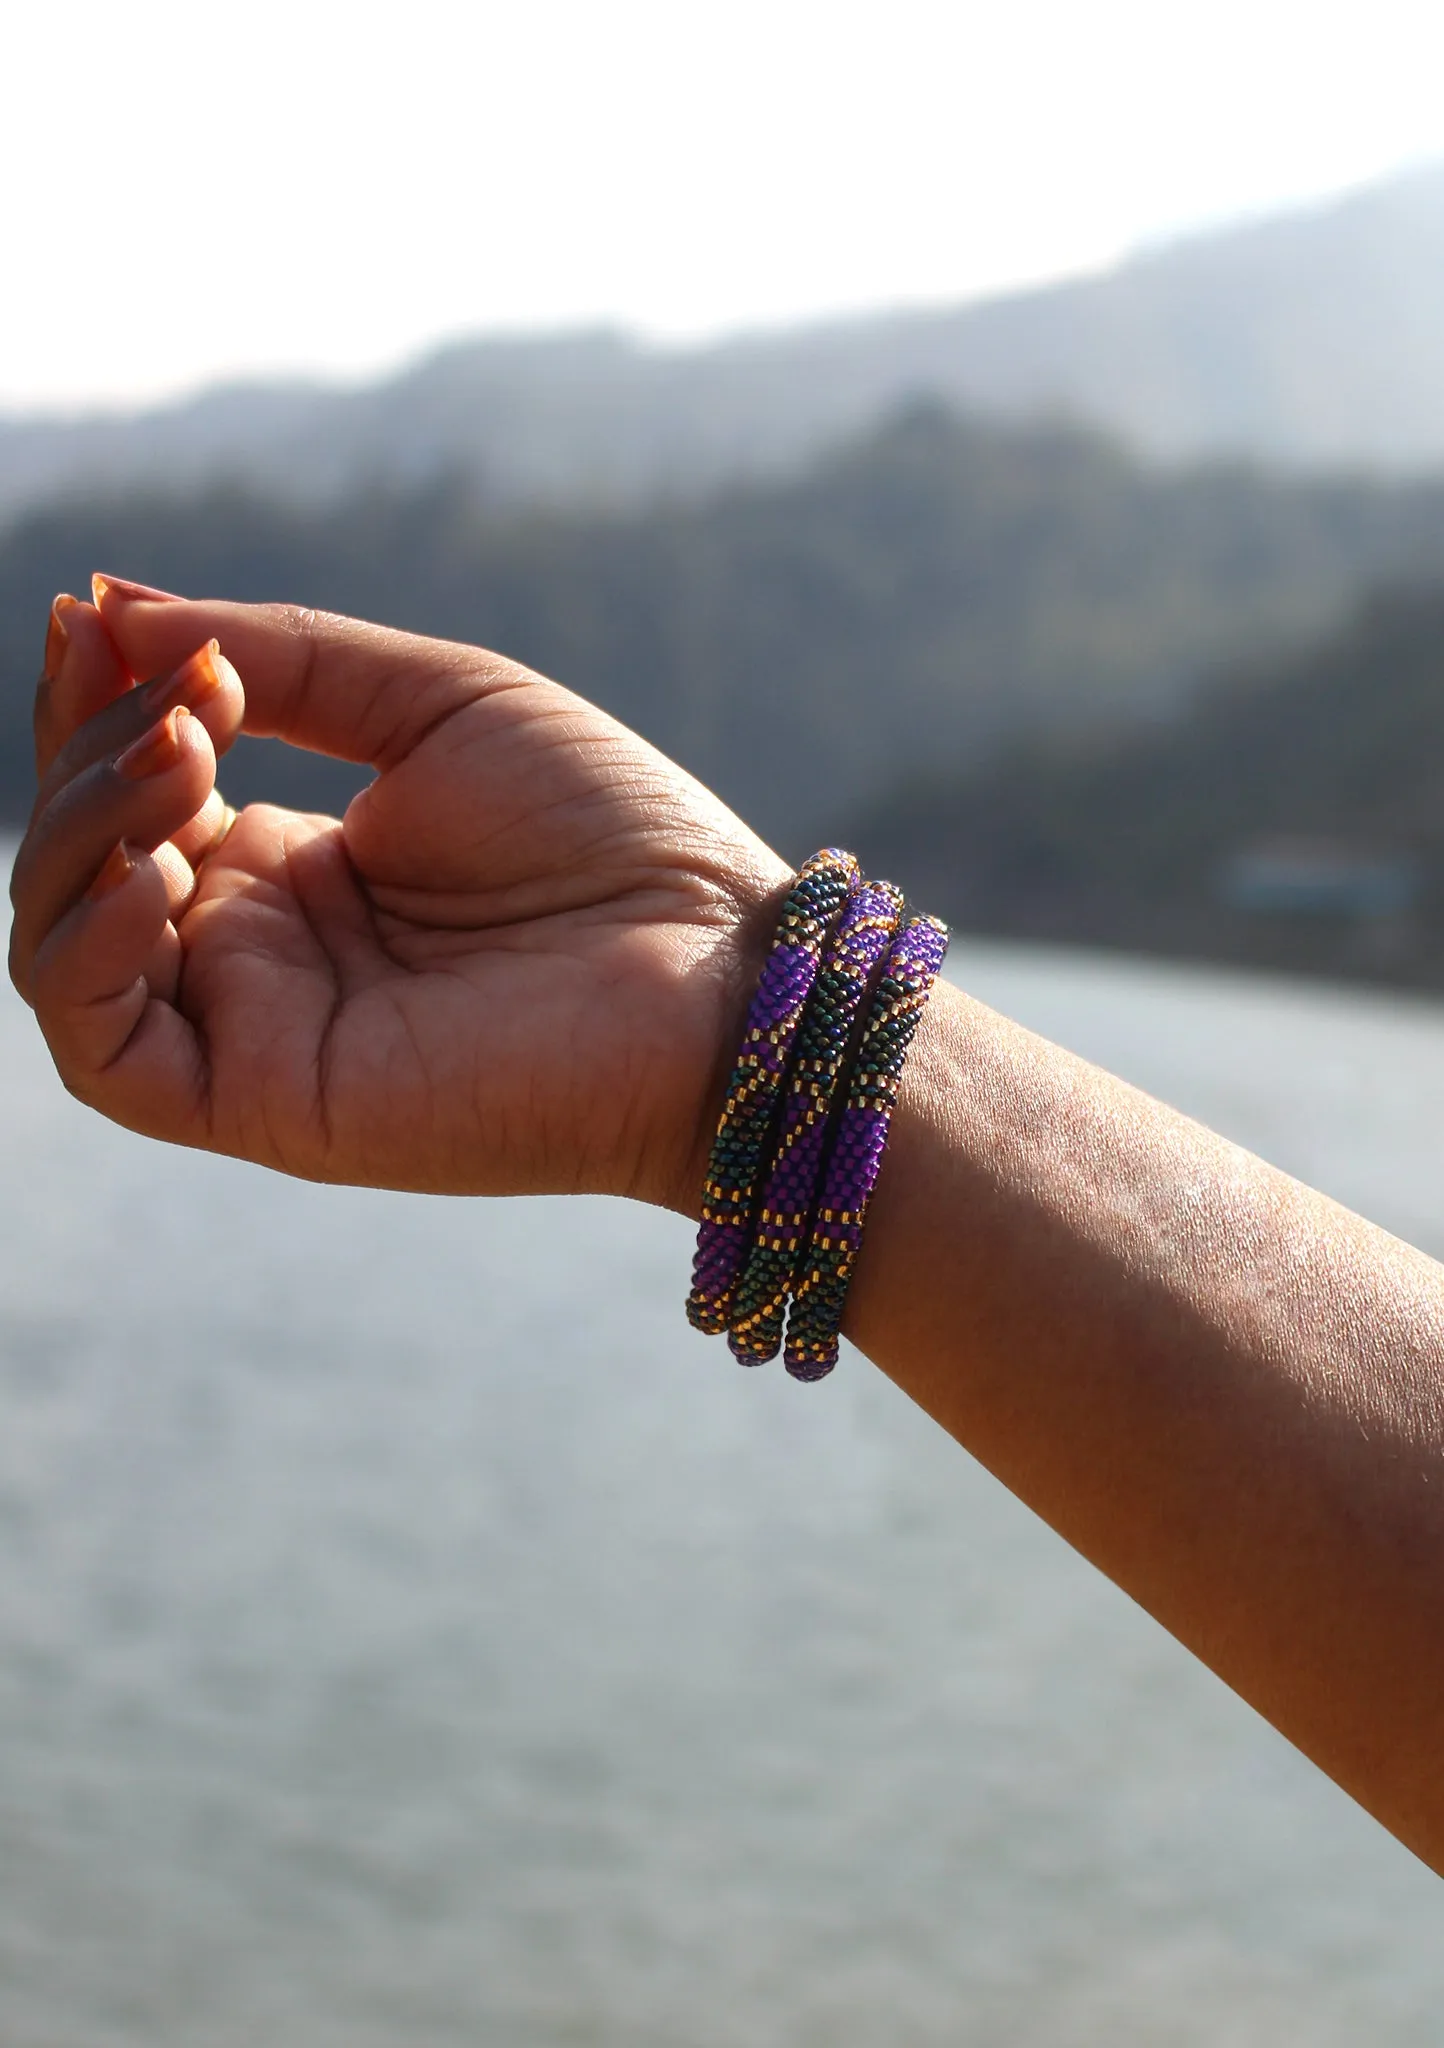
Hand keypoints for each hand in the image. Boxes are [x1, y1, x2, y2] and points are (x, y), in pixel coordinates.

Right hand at [9, 587, 787, 1208]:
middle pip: (84, 863)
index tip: (94, 613)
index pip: (128, 794)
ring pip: (70, 952)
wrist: (719, 971)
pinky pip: (112, 1057)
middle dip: (92, 755)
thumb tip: (107, 601)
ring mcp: (258, 1034)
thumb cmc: (614, 838)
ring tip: (178, 752)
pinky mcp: (271, 1108)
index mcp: (295, 870)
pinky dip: (90, 956)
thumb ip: (280, 658)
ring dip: (82, 837)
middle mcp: (260, 956)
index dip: (94, 705)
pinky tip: (154, 871)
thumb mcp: (437, 706)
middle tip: (178, 691)